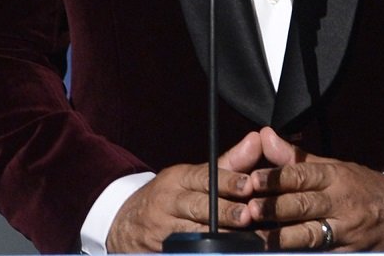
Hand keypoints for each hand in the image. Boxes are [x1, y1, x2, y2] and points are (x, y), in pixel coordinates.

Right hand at [106, 131, 263, 252]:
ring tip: (242, 240)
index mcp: (178, 179)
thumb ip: (229, 163)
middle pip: (198, 206)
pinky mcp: (160, 252)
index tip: (248, 185)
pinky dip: (202, 253)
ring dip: (219, 238)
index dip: (227, 181)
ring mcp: (161, 230)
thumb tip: (257, 139)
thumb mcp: (193, 177)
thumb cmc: (169, 197)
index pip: (204, 177)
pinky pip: (182, 252)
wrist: (125, 225)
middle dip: (224, 212)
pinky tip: (222, 253)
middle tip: (247, 215)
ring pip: (193, 233)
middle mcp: (167, 202)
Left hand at [247, 127, 383, 250]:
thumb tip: (265, 135)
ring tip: (259, 239)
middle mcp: (340, 204)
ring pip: (310, 236)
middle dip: (275, 208)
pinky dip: (301, 255)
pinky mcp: (347, 254)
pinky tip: (282, 255)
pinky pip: (322, 255)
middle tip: (250, 209)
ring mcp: (345, 232)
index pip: (302, 175)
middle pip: (304, 206)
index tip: (253, 179)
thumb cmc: (363, 188)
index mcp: (335, 177)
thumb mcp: (334, 167)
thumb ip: (295, 158)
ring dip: (283, 238)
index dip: (276, 178)